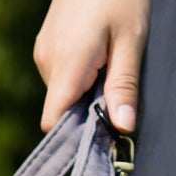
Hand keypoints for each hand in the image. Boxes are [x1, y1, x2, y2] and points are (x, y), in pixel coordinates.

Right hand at [34, 0, 150, 132]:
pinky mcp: (45, 46)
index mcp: (66, 65)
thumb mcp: (132, 39)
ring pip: (62, 93)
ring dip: (84, 91)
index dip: (72, 136)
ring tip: (106, 63)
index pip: (53, 122)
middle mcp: (47, 63)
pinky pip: (61, 76)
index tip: (98, 133)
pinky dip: (78, 76)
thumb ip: (124, 86)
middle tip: (114, 91)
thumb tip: (123, 127)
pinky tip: (96, 54)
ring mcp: (43, 53)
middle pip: (61, 110)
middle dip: (86, 110)